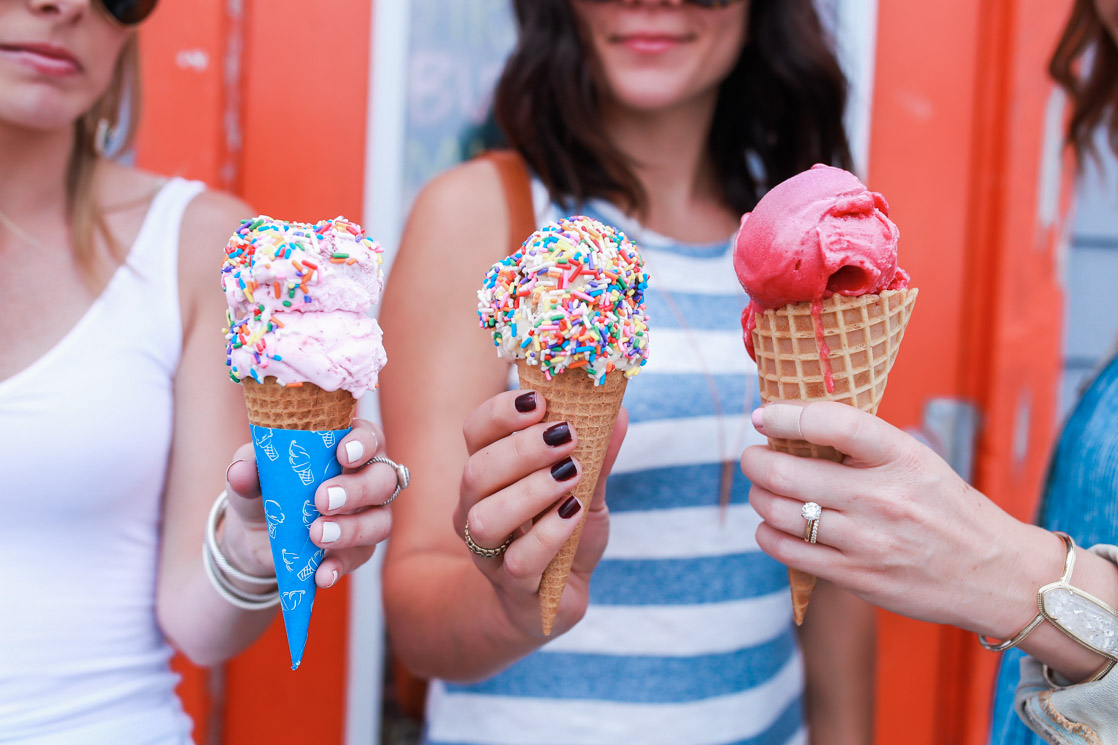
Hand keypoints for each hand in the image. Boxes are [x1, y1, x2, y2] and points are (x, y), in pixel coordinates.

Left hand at [222, 419, 395, 588]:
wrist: (255, 536)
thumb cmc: (264, 488)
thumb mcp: (249, 475)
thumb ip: (247, 469)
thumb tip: (241, 472)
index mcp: (345, 447)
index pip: (369, 437)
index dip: (363, 443)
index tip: (342, 453)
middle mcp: (366, 478)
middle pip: (383, 479)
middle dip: (357, 489)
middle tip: (323, 500)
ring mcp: (367, 515)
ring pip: (380, 521)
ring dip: (352, 529)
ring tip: (317, 535)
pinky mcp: (358, 549)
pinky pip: (360, 557)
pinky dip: (340, 565)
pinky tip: (321, 573)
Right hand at [455, 389, 626, 638]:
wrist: (555, 600)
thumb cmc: (564, 532)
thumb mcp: (586, 489)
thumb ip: (599, 455)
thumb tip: (620, 413)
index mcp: (490, 472)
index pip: (476, 431)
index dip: (501, 413)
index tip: (540, 401)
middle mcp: (475, 508)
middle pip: (476, 471)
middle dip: (521, 449)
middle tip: (567, 437)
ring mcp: (488, 552)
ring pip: (485, 518)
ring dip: (530, 491)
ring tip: (571, 475)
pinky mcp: (512, 588)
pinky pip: (519, 561)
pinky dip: (548, 534)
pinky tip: (573, 514)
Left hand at [740, 401, 1059, 638]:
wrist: (994, 574)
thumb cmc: (945, 508)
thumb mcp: (917, 460)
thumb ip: (863, 444)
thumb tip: (793, 423)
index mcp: (900, 456)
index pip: (831, 423)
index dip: (785, 415)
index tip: (764, 416)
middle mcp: (880, 497)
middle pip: (785, 473)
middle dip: (755, 460)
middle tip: (754, 456)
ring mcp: (865, 540)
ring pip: (778, 511)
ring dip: (759, 496)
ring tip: (765, 490)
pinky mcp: (854, 576)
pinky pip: (785, 549)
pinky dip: (767, 532)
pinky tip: (774, 524)